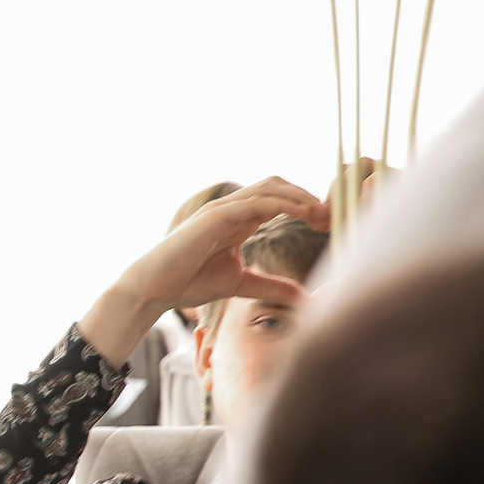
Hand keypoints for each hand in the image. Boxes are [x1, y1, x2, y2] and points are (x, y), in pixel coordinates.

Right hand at [78, 176, 328, 367]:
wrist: (155, 288)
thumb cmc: (189, 283)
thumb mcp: (240, 284)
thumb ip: (270, 286)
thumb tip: (303, 297)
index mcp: (238, 221)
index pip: (278, 200)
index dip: (304, 206)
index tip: (327, 223)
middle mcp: (232, 210)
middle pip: (277, 185)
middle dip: (306, 195)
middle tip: (329, 215)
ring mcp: (223, 210)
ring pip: (269, 188)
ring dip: (299, 196)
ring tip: (321, 211)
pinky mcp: (215, 216)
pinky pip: (254, 202)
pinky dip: (281, 203)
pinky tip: (302, 213)